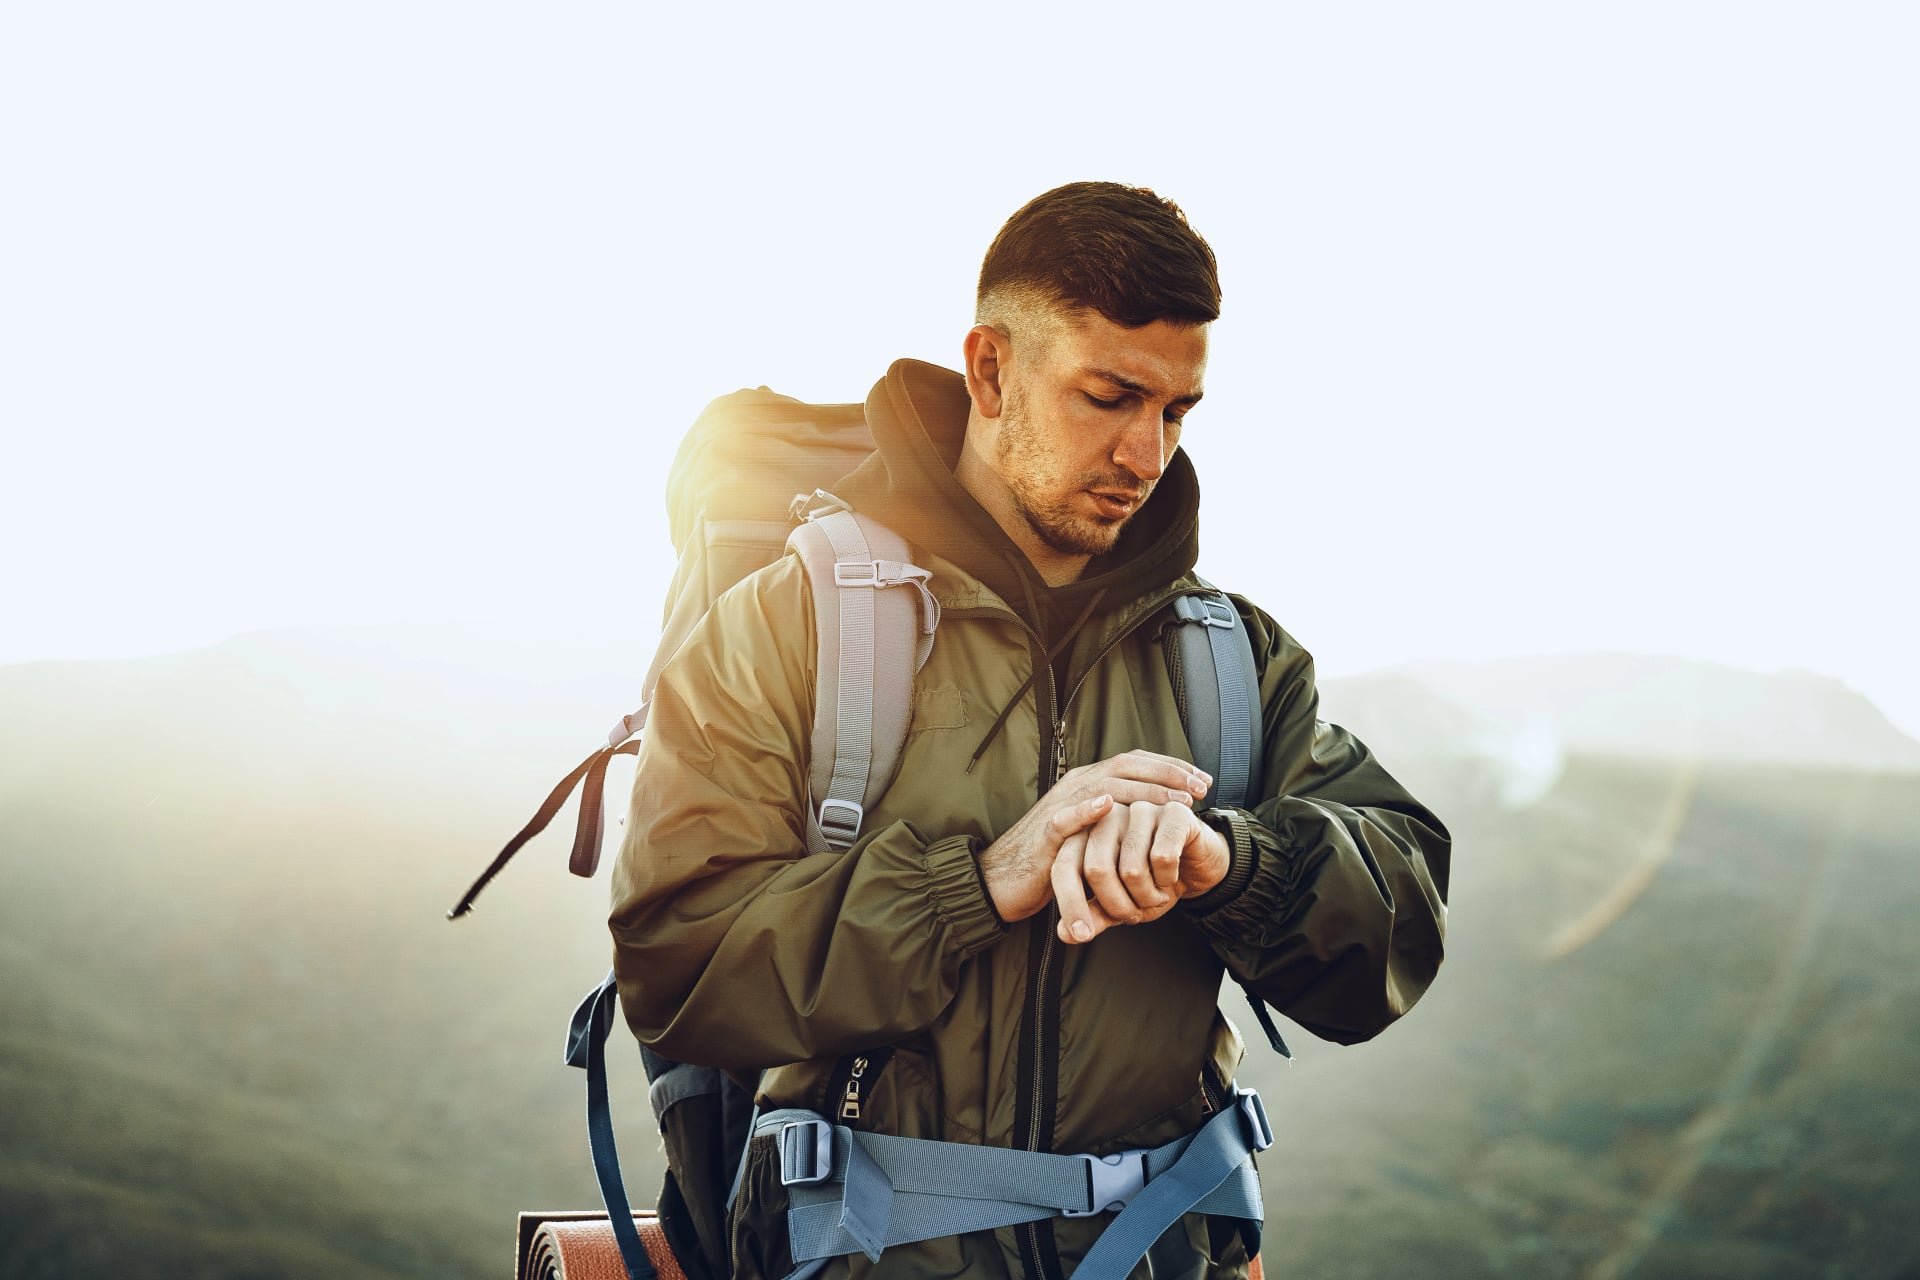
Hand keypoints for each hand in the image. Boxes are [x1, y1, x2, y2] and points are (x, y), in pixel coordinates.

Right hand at [979, 751, 1212, 923]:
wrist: (1005, 878)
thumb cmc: (1054, 857)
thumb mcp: (1095, 831)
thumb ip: (1120, 818)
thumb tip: (1158, 815)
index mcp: (1091, 783)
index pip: (1135, 763)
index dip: (1171, 767)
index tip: (1202, 780)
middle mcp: (1077, 786)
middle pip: (1127, 766)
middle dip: (1168, 774)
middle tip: (1200, 787)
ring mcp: (1061, 806)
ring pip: (1106, 785)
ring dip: (1144, 791)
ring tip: (1177, 799)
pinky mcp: (1045, 833)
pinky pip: (1066, 817)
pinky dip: (1088, 808)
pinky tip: (1110, 806)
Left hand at [1052, 800, 1229, 944]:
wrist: (1199, 867)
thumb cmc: (1155, 881)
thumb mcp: (1122, 903)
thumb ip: (1095, 914)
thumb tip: (1066, 933)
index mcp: (1086, 834)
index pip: (1063, 866)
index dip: (1070, 904)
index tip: (1080, 935)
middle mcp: (1108, 816)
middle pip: (1097, 869)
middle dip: (1119, 905)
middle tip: (1136, 913)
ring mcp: (1140, 810)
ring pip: (1132, 868)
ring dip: (1147, 896)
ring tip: (1157, 894)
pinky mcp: (1172, 812)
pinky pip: (1163, 857)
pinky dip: (1168, 879)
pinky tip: (1173, 875)